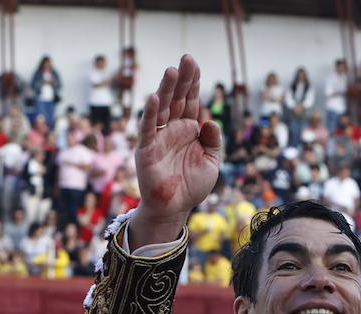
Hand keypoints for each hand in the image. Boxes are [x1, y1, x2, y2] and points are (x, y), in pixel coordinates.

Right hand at [127, 55, 221, 248]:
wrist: (174, 208)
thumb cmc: (191, 185)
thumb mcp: (211, 162)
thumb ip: (213, 141)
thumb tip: (210, 120)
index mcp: (188, 129)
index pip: (190, 101)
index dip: (192, 83)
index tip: (193, 64)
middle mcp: (172, 129)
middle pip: (176, 99)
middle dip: (182, 79)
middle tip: (185, 58)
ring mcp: (158, 137)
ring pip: (162, 108)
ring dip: (166, 89)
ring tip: (171, 71)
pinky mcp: (146, 149)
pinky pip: (148, 128)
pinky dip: (150, 113)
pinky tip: (154, 97)